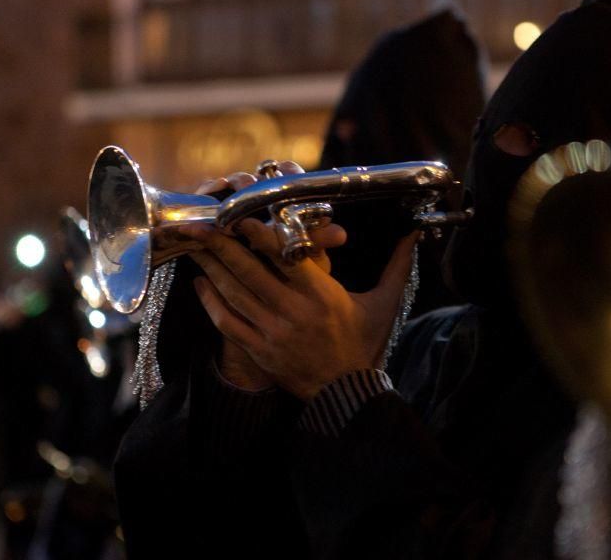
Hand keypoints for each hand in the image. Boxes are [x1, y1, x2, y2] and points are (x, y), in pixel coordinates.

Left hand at [187, 218, 417, 399]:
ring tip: (194, 246)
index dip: (261, 236)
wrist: (348, 393)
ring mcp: (273, 333)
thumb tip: (416, 234)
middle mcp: (294, 313)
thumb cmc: (365, 345)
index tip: (242, 217)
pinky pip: (229, 324)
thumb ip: (397, 267)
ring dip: (211, 268)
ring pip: (234, 295)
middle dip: (222, 246)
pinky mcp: (260, 351)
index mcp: (322, 296)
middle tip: (202, 224)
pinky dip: (211, 303)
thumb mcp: (384, 305)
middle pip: (250, 272)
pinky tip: (200, 284)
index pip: (286, 258)